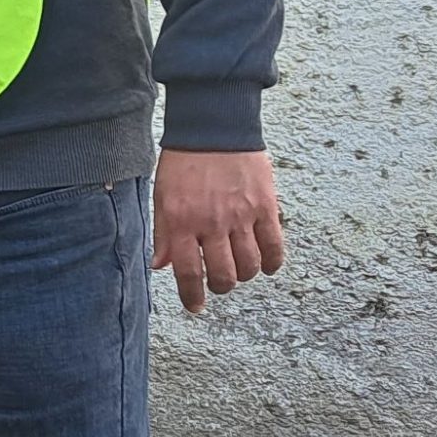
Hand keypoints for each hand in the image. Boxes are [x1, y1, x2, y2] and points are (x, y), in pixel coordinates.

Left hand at [151, 148, 285, 313]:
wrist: (215, 129)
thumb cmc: (184, 162)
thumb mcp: (162, 196)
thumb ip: (164, 233)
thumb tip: (161, 266)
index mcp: (181, 221)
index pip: (188, 271)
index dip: (192, 295)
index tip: (195, 307)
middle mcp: (212, 223)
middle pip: (223, 275)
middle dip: (220, 286)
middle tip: (219, 281)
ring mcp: (241, 216)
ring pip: (249, 266)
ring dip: (244, 274)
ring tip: (239, 267)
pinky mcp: (265, 207)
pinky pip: (275, 247)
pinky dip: (272, 262)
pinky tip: (266, 263)